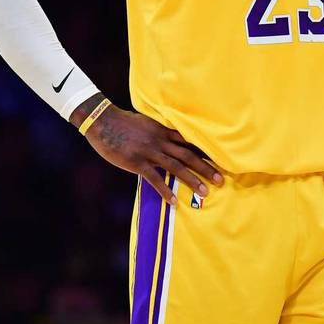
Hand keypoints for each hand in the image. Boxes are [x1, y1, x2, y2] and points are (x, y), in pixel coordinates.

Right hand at [84, 104, 222, 204]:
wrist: (102, 121)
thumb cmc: (123, 122)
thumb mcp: (146, 122)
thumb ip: (160, 131)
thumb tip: (170, 138)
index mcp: (163, 130)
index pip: (190, 142)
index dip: (205, 151)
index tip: (220, 160)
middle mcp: (160, 141)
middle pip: (188, 155)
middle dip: (206, 168)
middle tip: (221, 180)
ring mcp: (149, 152)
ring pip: (176, 167)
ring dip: (192, 180)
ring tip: (205, 192)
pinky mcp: (137, 162)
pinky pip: (155, 178)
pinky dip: (165, 190)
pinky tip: (174, 201)